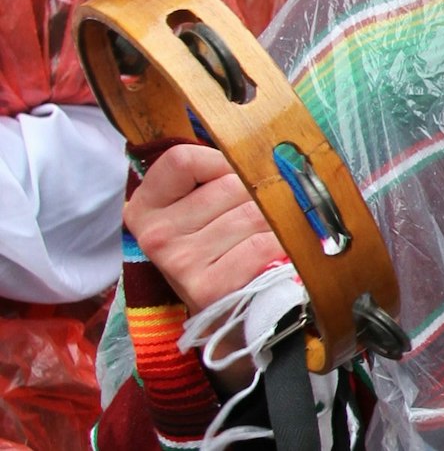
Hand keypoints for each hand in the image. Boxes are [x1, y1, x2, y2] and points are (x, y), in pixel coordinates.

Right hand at [125, 145, 282, 313]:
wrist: (229, 319)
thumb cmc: (221, 252)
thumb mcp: (201, 212)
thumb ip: (214, 176)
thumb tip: (261, 144)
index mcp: (145, 209)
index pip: (182, 159)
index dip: (220, 162)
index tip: (232, 180)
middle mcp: (155, 236)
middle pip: (231, 184)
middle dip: (259, 196)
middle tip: (257, 221)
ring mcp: (180, 262)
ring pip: (254, 212)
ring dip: (276, 222)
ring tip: (266, 240)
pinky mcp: (210, 287)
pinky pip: (263, 244)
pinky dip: (281, 247)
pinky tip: (274, 259)